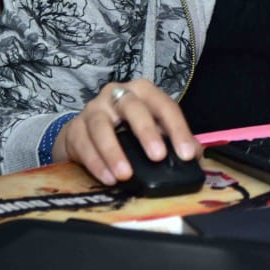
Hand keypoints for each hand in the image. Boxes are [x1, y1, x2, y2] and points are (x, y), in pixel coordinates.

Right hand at [53, 79, 200, 185]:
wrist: (85, 131)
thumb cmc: (125, 127)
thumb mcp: (151, 128)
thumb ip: (172, 139)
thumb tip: (195, 154)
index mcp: (143, 92)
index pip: (165, 106)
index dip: (178, 130)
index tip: (187, 154)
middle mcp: (117, 95)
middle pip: (133, 108)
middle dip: (147, 133)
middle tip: (157, 157)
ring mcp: (93, 110)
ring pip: (102, 127)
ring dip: (115, 153)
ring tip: (126, 175)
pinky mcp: (74, 128)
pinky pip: (83, 145)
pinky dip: (96, 163)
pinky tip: (108, 178)